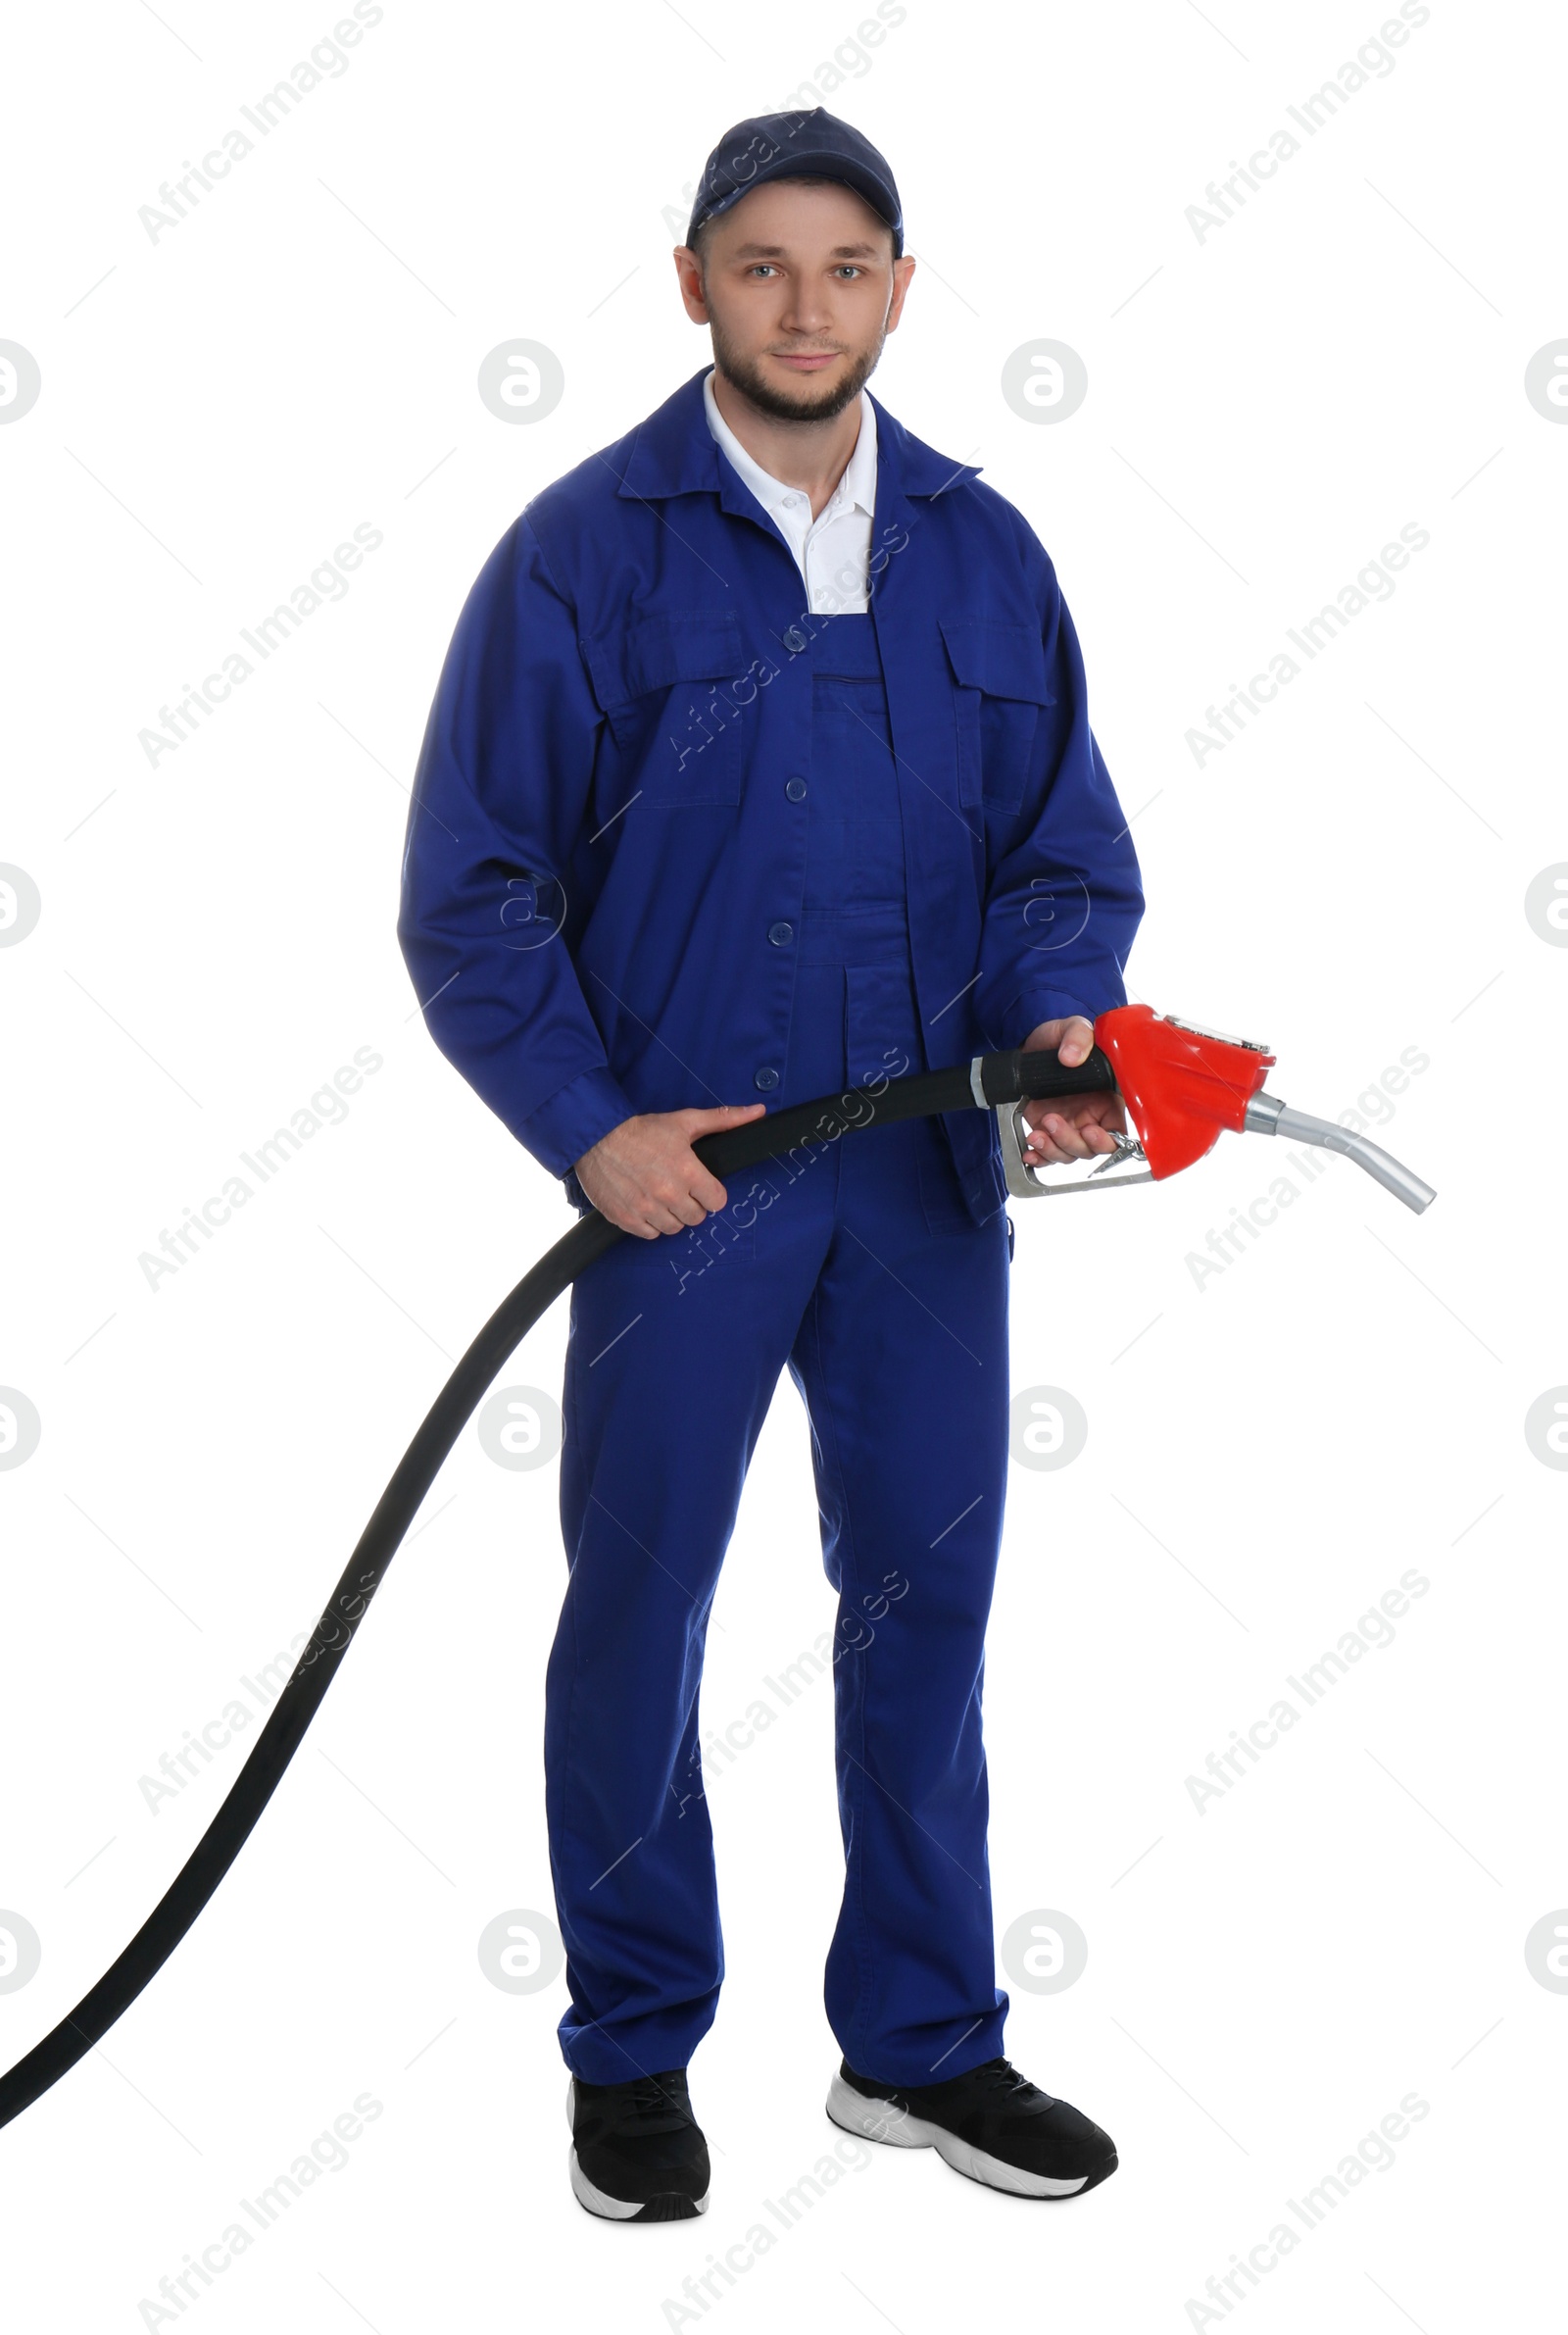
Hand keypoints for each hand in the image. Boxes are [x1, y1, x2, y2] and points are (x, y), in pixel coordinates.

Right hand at [574, 1102, 767, 1237]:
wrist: (596, 1137)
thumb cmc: (642, 1130)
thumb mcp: (685, 1121)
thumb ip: (724, 1119)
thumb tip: (758, 1112)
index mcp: (687, 1171)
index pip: (718, 1201)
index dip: (711, 1193)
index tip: (701, 1185)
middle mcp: (668, 1194)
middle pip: (697, 1217)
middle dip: (692, 1204)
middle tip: (679, 1188)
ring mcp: (645, 1209)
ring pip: (674, 1228)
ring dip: (671, 1215)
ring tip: (661, 1196)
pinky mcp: (625, 1219)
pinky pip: (649, 1234)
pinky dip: (650, 1223)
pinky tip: (645, 1204)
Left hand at [1018, 1015, 1125, 1166]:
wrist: (1031, 1045)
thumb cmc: (1059, 1038)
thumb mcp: (1072, 1028)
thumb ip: (1078, 1036)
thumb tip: (1072, 1056)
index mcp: (1108, 1099)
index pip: (1118, 1132)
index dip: (1107, 1140)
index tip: (1090, 1131)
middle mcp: (1091, 1116)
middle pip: (1090, 1148)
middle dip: (1071, 1142)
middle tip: (1051, 1120)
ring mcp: (1069, 1124)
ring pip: (1068, 1154)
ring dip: (1052, 1149)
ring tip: (1036, 1133)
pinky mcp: (1046, 1129)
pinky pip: (1048, 1154)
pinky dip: (1040, 1158)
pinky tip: (1030, 1152)